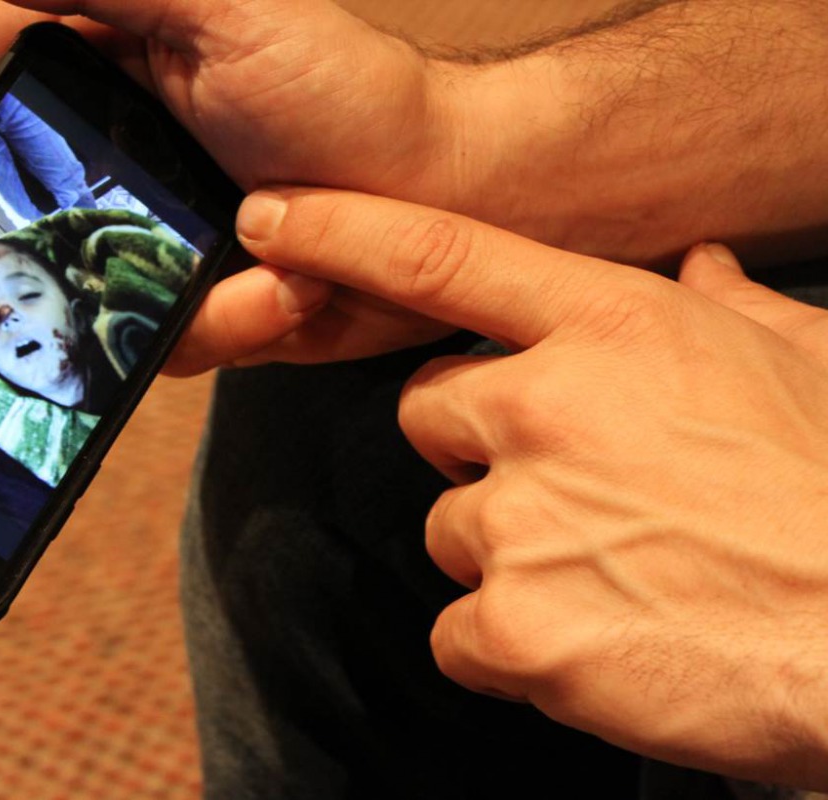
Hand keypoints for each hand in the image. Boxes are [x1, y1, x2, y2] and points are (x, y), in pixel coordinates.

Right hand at [0, 0, 488, 372]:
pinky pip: (160, 340)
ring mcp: (153, 235)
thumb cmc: (352, 94)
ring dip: (169, 283)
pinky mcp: (194, 304)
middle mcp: (121, 151)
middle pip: (12, 187)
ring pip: (81, 285)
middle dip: (21, 225)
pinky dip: (230, 322)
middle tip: (42, 240)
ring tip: (267, 260)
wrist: (441, 201)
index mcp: (117, 61)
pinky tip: (289, 292)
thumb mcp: (231, 9)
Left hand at [233, 186, 827, 788]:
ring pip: (447, 530)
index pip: (438, 256)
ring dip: (508, 556)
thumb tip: (706, 268)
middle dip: (475, 451)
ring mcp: (521, 519)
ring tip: (614, 576)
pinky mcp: (515, 628)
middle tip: (570, 491)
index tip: (269, 221)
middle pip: (427, 416)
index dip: (340, 231)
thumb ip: (731, 308)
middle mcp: (545, 408)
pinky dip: (506, 645)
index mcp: (611, 328)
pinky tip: (594, 641)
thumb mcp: (804, 364)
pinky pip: (457, 631)